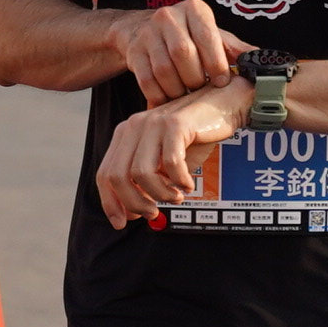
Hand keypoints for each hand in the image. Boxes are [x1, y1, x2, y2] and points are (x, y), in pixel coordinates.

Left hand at [96, 78, 252, 223]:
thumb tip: (131, 213)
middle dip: (134, 203)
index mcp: (125, 134)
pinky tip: (188, 184)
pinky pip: (170, 164)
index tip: (122, 223)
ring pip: (141, 173)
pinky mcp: (175, 123)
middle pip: (118, 177)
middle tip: (153, 212)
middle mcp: (134, 126)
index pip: (104, 174)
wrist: (223, 104)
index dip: (110, 202)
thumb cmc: (193, 136)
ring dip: (159, 194)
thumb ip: (145, 182)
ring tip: (175, 197)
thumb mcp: (163, 161)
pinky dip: (179, 181)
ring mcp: (153, 123)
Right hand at [100, 0, 244, 105]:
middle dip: (195, 78)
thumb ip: (236, 50)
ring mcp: (148, 33)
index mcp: (194, 9)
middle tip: (202, 91)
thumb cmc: (187, 36)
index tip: (221, 81)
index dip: (216, 63)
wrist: (144, 30)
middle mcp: (169, 16)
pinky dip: (160, 95)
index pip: (207, 36)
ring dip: (178, 89)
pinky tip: (170, 99)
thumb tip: (264, 62)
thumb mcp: (214, 36)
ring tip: (187, 96)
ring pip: (164, 69)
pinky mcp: (134, 52)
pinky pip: (148, 80)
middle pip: (183, 53)